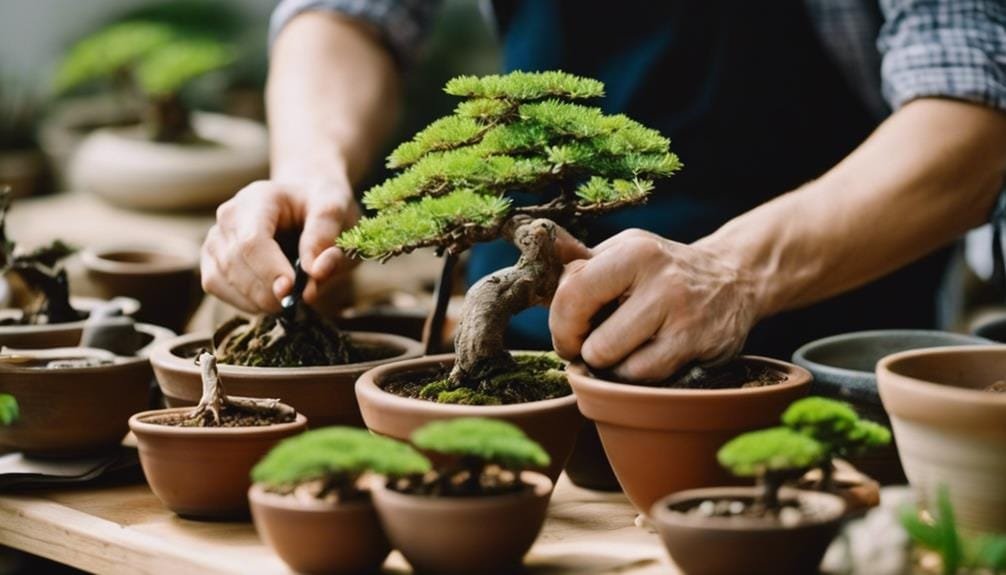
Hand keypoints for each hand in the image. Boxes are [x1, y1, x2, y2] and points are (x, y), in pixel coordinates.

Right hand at [201, 176, 360, 313]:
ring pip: (221, 278)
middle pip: (235, 263)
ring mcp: (215, 237)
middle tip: (297, 302)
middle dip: (266, 291)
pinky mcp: (211, 258)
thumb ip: (326, 237)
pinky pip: (216, 286)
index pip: (252, 240)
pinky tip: (269, 299)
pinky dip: (243, 301)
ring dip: (256, 300)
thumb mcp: (335, 210)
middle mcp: (229, 215)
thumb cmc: (320, 206)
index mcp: (259, 198)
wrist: (305, 203)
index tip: (291, 291)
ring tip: (288, 299)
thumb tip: (316, 273)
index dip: (269, 271)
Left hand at [549, 229, 758, 382]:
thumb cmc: (664, 269)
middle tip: (591, 346)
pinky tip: (647, 356)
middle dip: (581, 350)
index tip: (567, 333)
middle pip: (590, 340)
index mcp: (633, 250)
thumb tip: (536, 258)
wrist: (736, 278)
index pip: (571, 294)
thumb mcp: (626, 250)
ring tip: (624, 347)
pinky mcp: (696, 343)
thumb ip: (580, 263)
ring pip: (613, 362)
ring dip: (610, 364)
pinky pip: (641, 376)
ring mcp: (681, 312)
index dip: (559, 324)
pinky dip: (635, 374)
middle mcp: (659, 278)